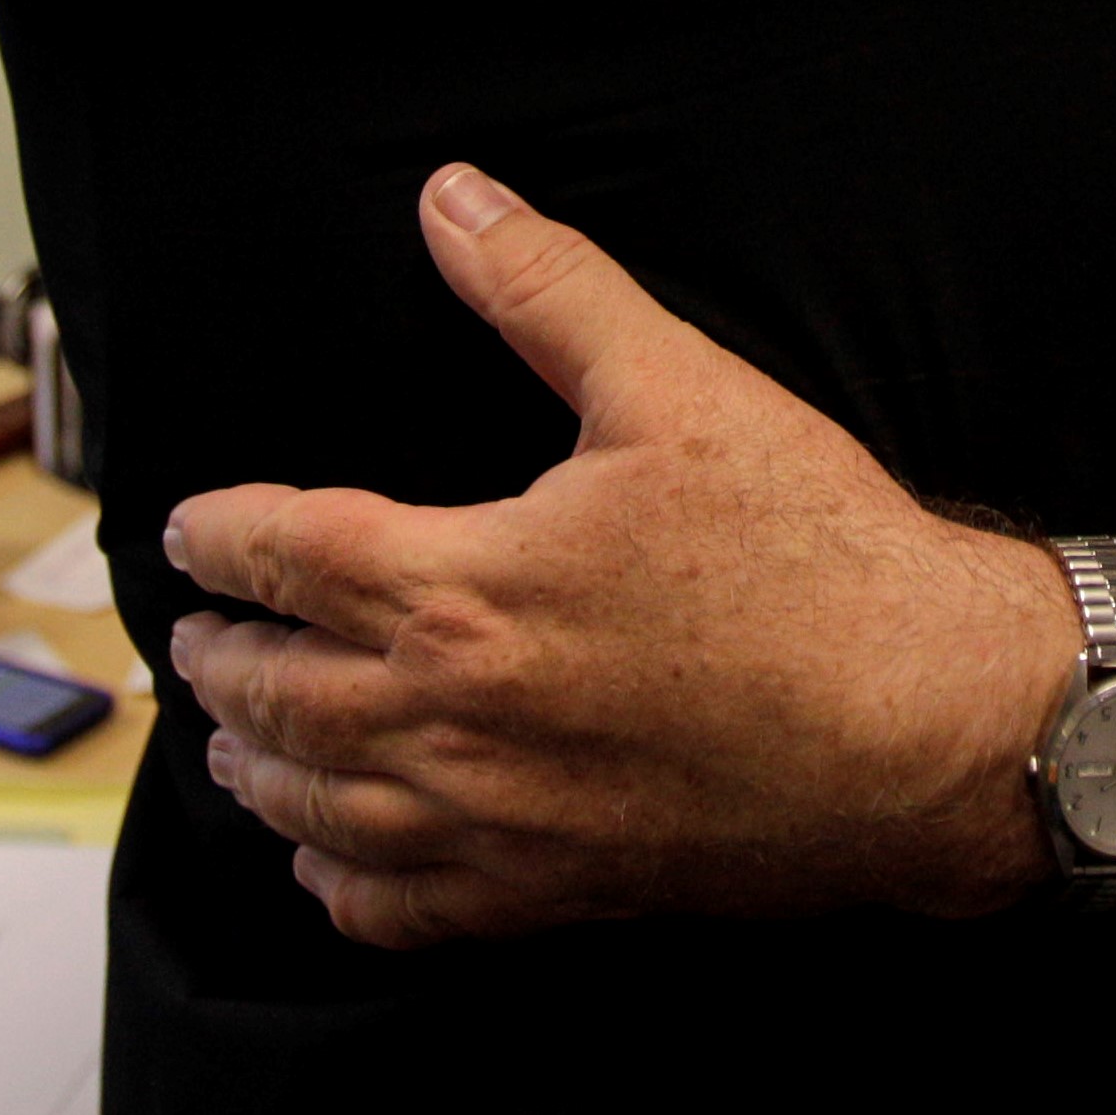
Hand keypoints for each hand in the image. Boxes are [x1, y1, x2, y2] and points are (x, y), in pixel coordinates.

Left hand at [164, 166, 1067, 945]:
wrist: (928, 721)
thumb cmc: (815, 559)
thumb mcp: (679, 386)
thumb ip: (550, 289)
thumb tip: (456, 204)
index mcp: (467, 591)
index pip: (288, 555)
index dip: (220, 535)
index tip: (187, 529)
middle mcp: (454, 722)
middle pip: (278, 692)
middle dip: (219, 656)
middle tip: (195, 632)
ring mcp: (497, 824)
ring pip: (315, 808)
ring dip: (255, 766)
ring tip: (233, 737)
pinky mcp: (552, 895)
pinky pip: (395, 910)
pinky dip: (334, 882)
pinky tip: (328, 859)